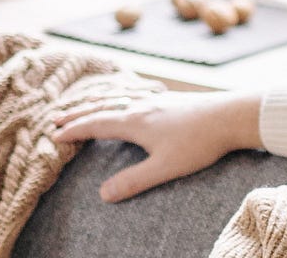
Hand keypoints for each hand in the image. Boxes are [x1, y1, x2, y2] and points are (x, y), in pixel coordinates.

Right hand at [53, 90, 261, 202]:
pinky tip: (129, 95)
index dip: (74, 130)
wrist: (232, 115)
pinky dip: (122, 93)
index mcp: (134, 121)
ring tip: (85, 103)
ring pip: (119, 96)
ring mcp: (156, 98)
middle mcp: (141, 104)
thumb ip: (134, 181)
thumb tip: (103, 195)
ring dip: (97, 101)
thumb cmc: (200, 142)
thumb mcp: (165, 167)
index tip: (54, 134)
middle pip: (102, 106)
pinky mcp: (171, 98)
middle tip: (57, 117)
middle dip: (78, 113)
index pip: (96, 124)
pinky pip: (136, 91)